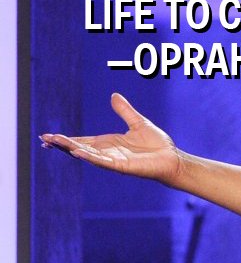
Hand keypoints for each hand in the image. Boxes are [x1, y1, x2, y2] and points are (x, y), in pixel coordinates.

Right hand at [40, 93, 182, 183]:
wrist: (172, 158)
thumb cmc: (157, 145)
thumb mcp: (138, 123)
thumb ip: (125, 111)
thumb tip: (114, 95)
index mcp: (108, 143)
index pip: (82, 140)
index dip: (66, 139)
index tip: (48, 136)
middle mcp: (108, 152)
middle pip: (80, 147)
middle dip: (63, 144)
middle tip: (45, 139)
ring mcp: (114, 160)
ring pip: (88, 154)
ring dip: (71, 149)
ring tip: (56, 143)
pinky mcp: (123, 166)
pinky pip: (103, 162)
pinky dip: (90, 157)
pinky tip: (78, 152)